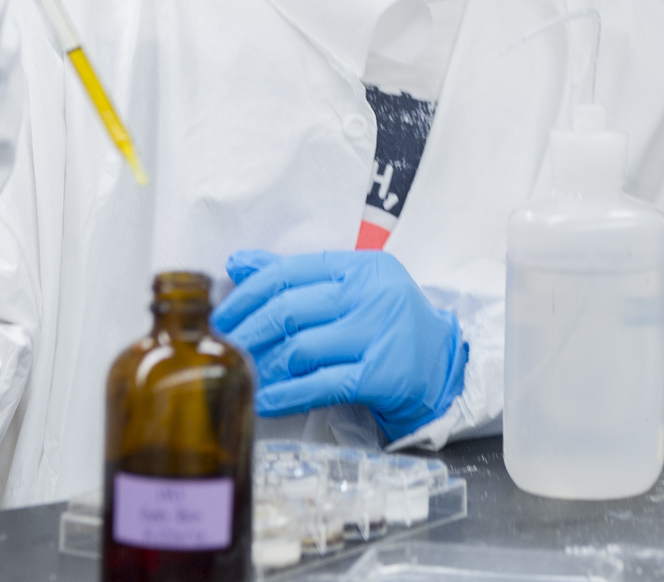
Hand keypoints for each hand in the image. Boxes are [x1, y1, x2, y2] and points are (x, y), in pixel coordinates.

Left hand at [213, 250, 466, 441]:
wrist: (441, 366)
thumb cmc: (387, 325)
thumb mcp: (351, 288)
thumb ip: (297, 276)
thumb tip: (238, 263)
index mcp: (362, 267)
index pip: (290, 271)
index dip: (247, 294)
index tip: (223, 316)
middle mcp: (373, 295)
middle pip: (290, 309)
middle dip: (248, 331)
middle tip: (223, 349)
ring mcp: (379, 335)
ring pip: (302, 348)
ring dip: (264, 366)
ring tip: (243, 375)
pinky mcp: (381, 376)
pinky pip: (321, 385)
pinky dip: (286, 395)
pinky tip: (264, 400)